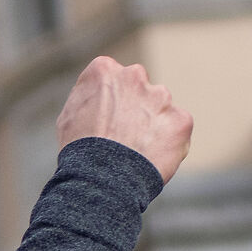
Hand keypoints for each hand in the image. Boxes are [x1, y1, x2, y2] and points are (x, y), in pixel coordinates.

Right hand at [55, 56, 192, 182]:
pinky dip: (168, 142)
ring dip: (152, 123)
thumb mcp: (70, 116)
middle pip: (139, 87)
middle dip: (135, 106)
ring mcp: (161, 97)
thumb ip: (89, 97)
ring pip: (160, 107)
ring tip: (135, 151)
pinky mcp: (181, 119)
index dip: (109, 100)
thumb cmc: (79, 151)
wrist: (101, 180)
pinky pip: (177, 129)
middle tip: (122, 135)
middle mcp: (135, 75)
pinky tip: (151, 158)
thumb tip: (99, 96)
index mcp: (104, 70)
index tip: (105, 118)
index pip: (112, 76)